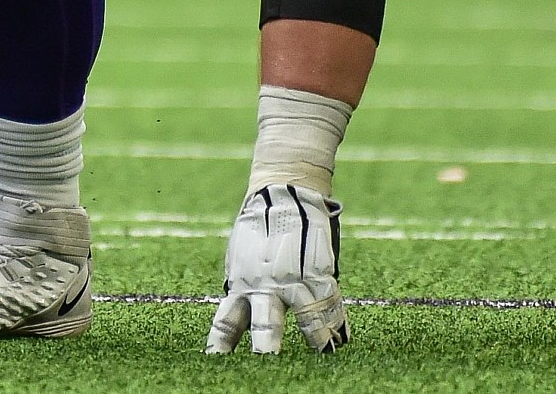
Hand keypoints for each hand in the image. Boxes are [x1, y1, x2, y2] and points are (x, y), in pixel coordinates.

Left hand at [205, 183, 349, 353]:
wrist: (281, 192)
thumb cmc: (259, 230)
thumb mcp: (242, 259)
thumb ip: (244, 287)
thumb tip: (240, 316)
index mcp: (241, 285)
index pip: (227, 323)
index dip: (221, 345)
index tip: (213, 362)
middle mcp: (266, 286)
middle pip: (266, 325)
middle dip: (267, 347)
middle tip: (265, 363)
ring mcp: (294, 279)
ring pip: (307, 317)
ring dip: (316, 339)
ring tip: (323, 353)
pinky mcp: (318, 270)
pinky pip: (330, 302)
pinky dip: (337, 323)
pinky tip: (342, 340)